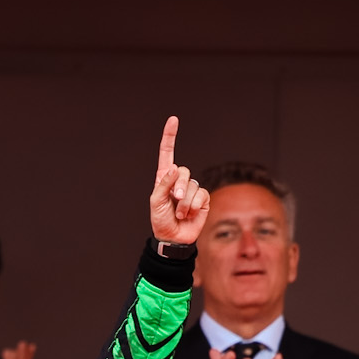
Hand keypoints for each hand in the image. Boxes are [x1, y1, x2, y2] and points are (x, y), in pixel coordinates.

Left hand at [148, 116, 209, 245]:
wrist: (173, 238)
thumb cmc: (161, 220)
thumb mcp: (156, 202)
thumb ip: (164, 184)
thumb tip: (174, 168)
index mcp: (164, 178)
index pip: (167, 153)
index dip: (170, 137)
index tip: (173, 120)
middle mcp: (179, 181)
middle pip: (183, 171)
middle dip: (178, 187)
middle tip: (174, 201)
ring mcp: (191, 189)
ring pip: (192, 185)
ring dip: (185, 202)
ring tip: (180, 213)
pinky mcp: (202, 199)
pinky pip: (201, 195)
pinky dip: (194, 206)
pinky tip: (189, 214)